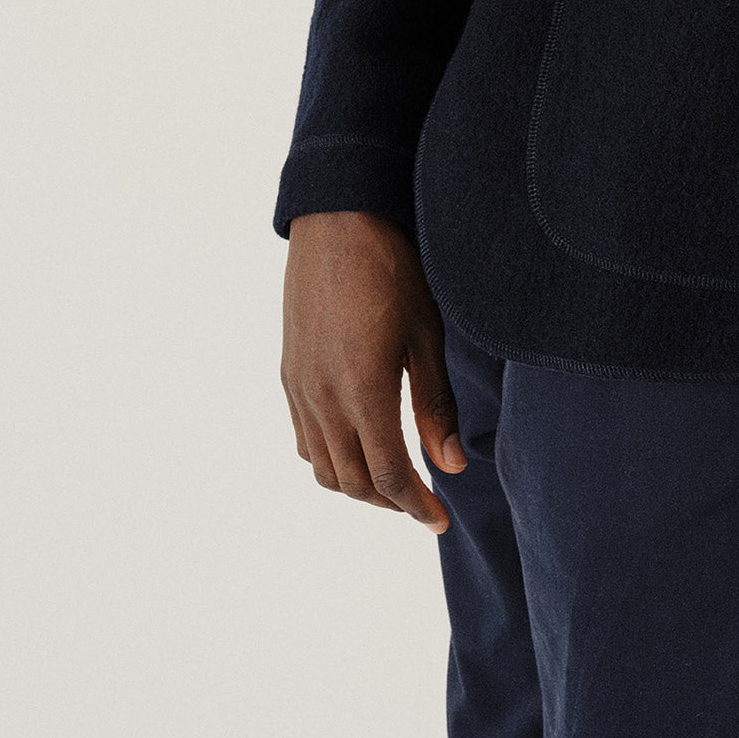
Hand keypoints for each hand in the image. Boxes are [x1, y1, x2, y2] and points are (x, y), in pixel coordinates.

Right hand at [281, 210, 465, 529]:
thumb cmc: (392, 268)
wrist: (337, 218)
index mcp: (361, 390)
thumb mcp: (426, 333)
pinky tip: (358, 445)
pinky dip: (330, 459)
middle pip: (353, 480)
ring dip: (358, 485)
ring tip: (395, 481)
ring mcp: (298, 387)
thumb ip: (435, 404)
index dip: (417, 506)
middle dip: (391, 502)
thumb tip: (450, 466)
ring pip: (322, 467)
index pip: (389, 474)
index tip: (441, 519)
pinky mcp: (288, 373)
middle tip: (424, 503)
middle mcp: (321, 397)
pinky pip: (303, 439)